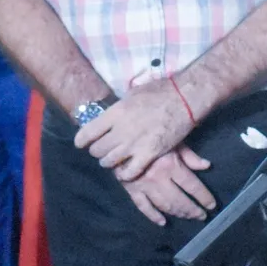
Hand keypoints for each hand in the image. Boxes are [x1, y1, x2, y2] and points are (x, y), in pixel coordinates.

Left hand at [77, 80, 195, 181]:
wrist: (185, 99)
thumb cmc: (160, 91)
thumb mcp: (132, 93)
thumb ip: (119, 108)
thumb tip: (110, 115)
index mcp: (115, 112)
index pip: (88, 132)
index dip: (81, 140)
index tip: (81, 143)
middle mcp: (122, 130)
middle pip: (98, 149)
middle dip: (97, 151)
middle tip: (102, 150)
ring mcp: (135, 143)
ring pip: (110, 162)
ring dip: (109, 162)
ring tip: (113, 160)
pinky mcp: (150, 154)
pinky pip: (130, 172)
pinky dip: (125, 174)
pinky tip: (125, 172)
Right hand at [120, 147, 214, 225]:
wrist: (121, 138)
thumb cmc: (151, 137)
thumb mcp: (173, 142)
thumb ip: (190, 156)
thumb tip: (207, 166)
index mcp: (171, 165)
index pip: (192, 186)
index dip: (204, 197)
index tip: (212, 205)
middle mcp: (158, 178)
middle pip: (180, 200)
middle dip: (192, 210)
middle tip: (201, 216)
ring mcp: (144, 186)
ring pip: (164, 205)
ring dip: (178, 213)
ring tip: (188, 217)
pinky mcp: (131, 190)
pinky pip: (143, 207)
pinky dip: (153, 216)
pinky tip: (162, 222)